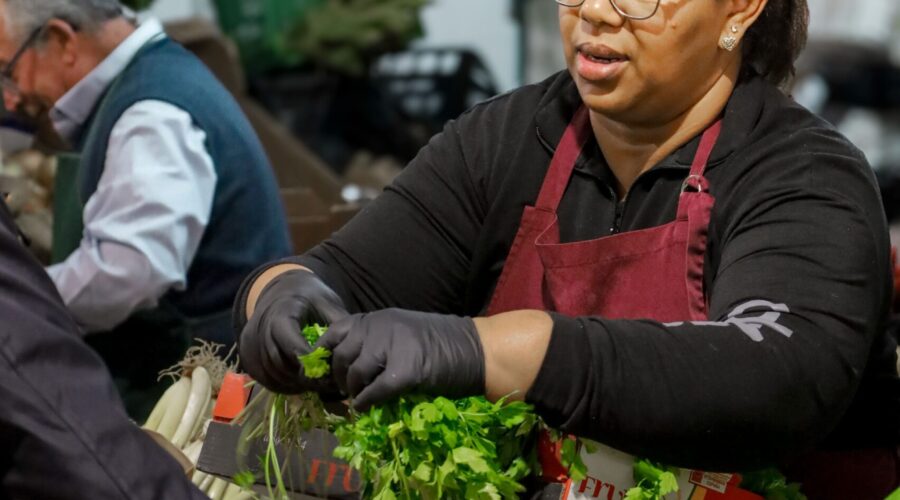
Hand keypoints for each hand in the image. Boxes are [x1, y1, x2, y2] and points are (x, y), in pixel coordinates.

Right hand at [239, 270, 347, 393]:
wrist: (282, 291)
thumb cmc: (309, 297)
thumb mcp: (327, 303)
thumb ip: (338, 324)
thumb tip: (353, 349)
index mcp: (279, 312)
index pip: (290, 343)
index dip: (309, 361)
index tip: (330, 370)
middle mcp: (259, 330)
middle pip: (281, 363)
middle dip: (306, 376)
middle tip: (329, 384)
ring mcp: (250, 346)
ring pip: (274, 376)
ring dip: (297, 385)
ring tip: (320, 385)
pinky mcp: (249, 359)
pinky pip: (267, 381)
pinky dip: (286, 387)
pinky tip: (304, 384)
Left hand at [317, 308, 484, 410]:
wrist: (479, 350)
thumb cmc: (442, 345)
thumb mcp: (400, 334)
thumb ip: (374, 343)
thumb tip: (343, 370)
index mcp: (378, 318)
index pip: (334, 333)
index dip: (323, 356)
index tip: (321, 374)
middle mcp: (381, 326)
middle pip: (340, 356)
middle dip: (337, 378)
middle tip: (343, 391)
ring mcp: (393, 346)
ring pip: (355, 373)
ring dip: (352, 391)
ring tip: (358, 399)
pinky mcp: (406, 370)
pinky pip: (374, 391)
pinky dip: (366, 402)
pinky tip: (366, 408)